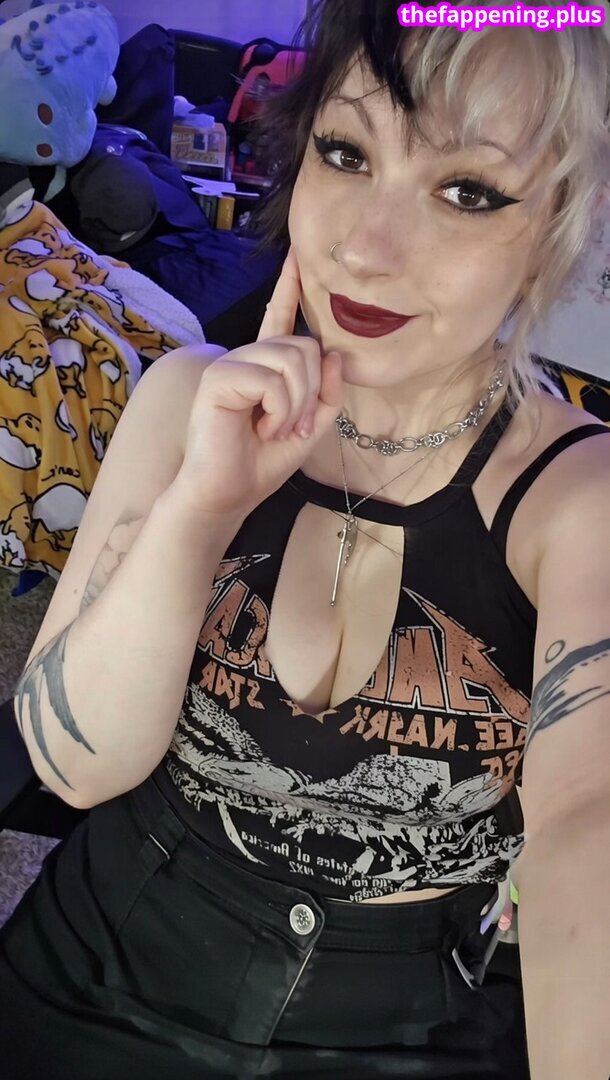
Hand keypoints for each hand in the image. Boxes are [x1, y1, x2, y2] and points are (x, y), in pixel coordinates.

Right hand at [175, 249, 342, 520]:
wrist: (225, 494)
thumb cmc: (261, 463)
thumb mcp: (310, 428)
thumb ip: (326, 393)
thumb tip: (334, 352)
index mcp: (265, 367)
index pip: (280, 318)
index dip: (289, 287)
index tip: (297, 255)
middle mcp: (247, 358)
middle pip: (305, 346)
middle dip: (310, 393)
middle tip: (290, 427)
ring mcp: (230, 364)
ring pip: (292, 360)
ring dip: (296, 405)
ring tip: (275, 430)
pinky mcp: (219, 377)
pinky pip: (271, 380)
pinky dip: (279, 411)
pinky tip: (261, 429)